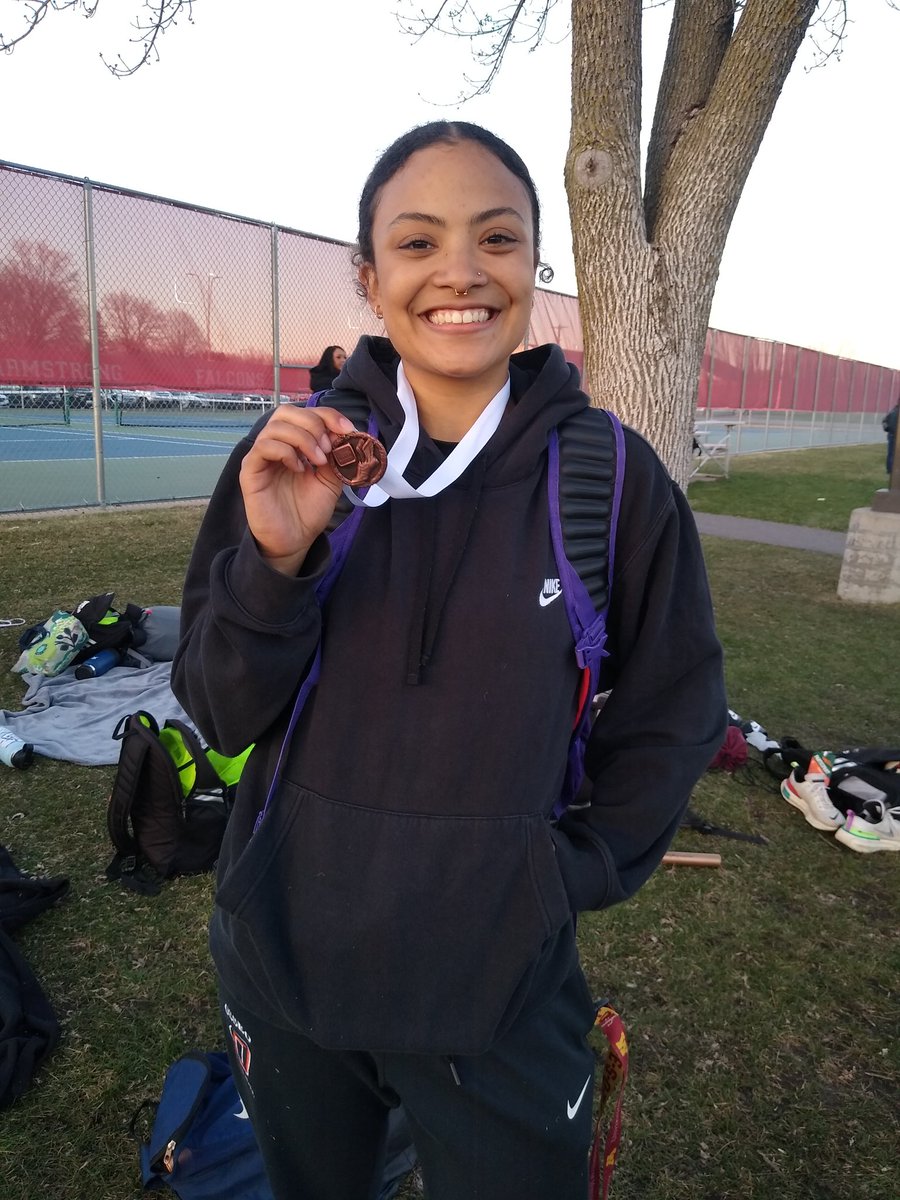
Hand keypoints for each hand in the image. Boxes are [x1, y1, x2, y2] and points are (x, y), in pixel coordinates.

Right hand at [239, 405, 357, 573]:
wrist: (295, 540)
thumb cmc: (309, 510)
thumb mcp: (331, 479)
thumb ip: (336, 455)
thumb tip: (346, 435)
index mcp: (294, 443)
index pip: (305, 413)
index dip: (327, 415)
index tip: (347, 429)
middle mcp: (275, 445)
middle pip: (286, 412)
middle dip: (313, 424)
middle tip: (329, 447)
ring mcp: (261, 457)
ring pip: (275, 427)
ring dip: (303, 439)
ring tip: (318, 461)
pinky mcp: (250, 472)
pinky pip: (262, 448)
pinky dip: (285, 452)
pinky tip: (298, 468)